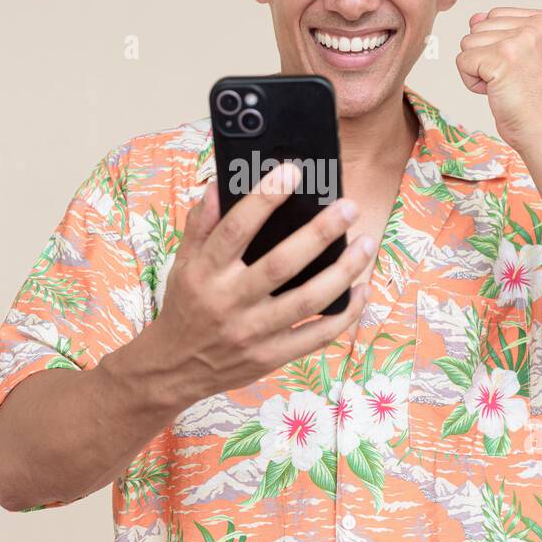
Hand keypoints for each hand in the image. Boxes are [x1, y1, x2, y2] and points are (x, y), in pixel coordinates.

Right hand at [144, 162, 373, 403]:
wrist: (175, 369)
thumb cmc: (186, 306)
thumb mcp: (183, 263)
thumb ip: (201, 224)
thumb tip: (218, 185)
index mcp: (206, 272)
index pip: (237, 228)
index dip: (265, 197)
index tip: (292, 172)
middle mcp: (230, 302)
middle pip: (281, 264)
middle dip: (319, 232)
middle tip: (348, 207)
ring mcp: (254, 332)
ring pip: (308, 300)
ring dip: (344, 271)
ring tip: (366, 243)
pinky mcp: (272, 356)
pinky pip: (317, 335)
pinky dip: (345, 313)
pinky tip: (361, 289)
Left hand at [456, 6, 541, 152]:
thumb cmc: (533, 97)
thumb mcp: (521, 54)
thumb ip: (499, 30)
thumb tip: (474, 18)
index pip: (495, 15)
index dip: (497, 46)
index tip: (520, 68)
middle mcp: (539, 24)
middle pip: (479, 27)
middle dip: (485, 56)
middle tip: (512, 79)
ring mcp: (521, 39)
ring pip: (468, 42)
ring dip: (478, 69)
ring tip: (505, 84)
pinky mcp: (502, 57)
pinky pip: (462, 61)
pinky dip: (471, 82)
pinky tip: (495, 91)